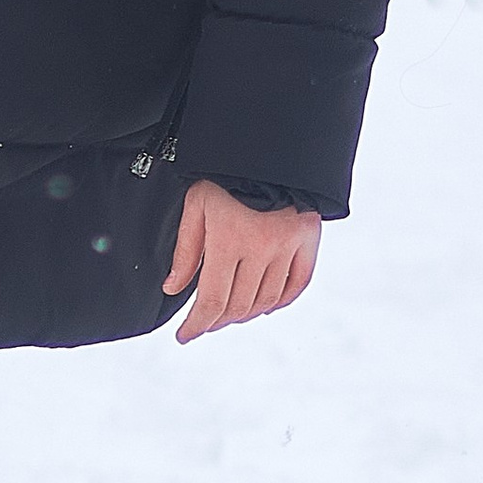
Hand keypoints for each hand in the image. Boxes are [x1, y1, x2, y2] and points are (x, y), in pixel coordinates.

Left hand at [162, 180, 322, 342]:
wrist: (268, 147)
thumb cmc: (225, 174)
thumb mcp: (197, 204)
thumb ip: (186, 249)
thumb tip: (174, 288)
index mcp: (229, 240)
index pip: (212, 300)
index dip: (197, 325)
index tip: (185, 335)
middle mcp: (261, 249)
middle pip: (239, 306)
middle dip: (217, 320)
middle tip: (204, 323)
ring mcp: (288, 246)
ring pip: (266, 300)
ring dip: (246, 314)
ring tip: (230, 315)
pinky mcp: (308, 240)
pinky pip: (297, 284)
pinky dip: (281, 301)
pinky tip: (265, 306)